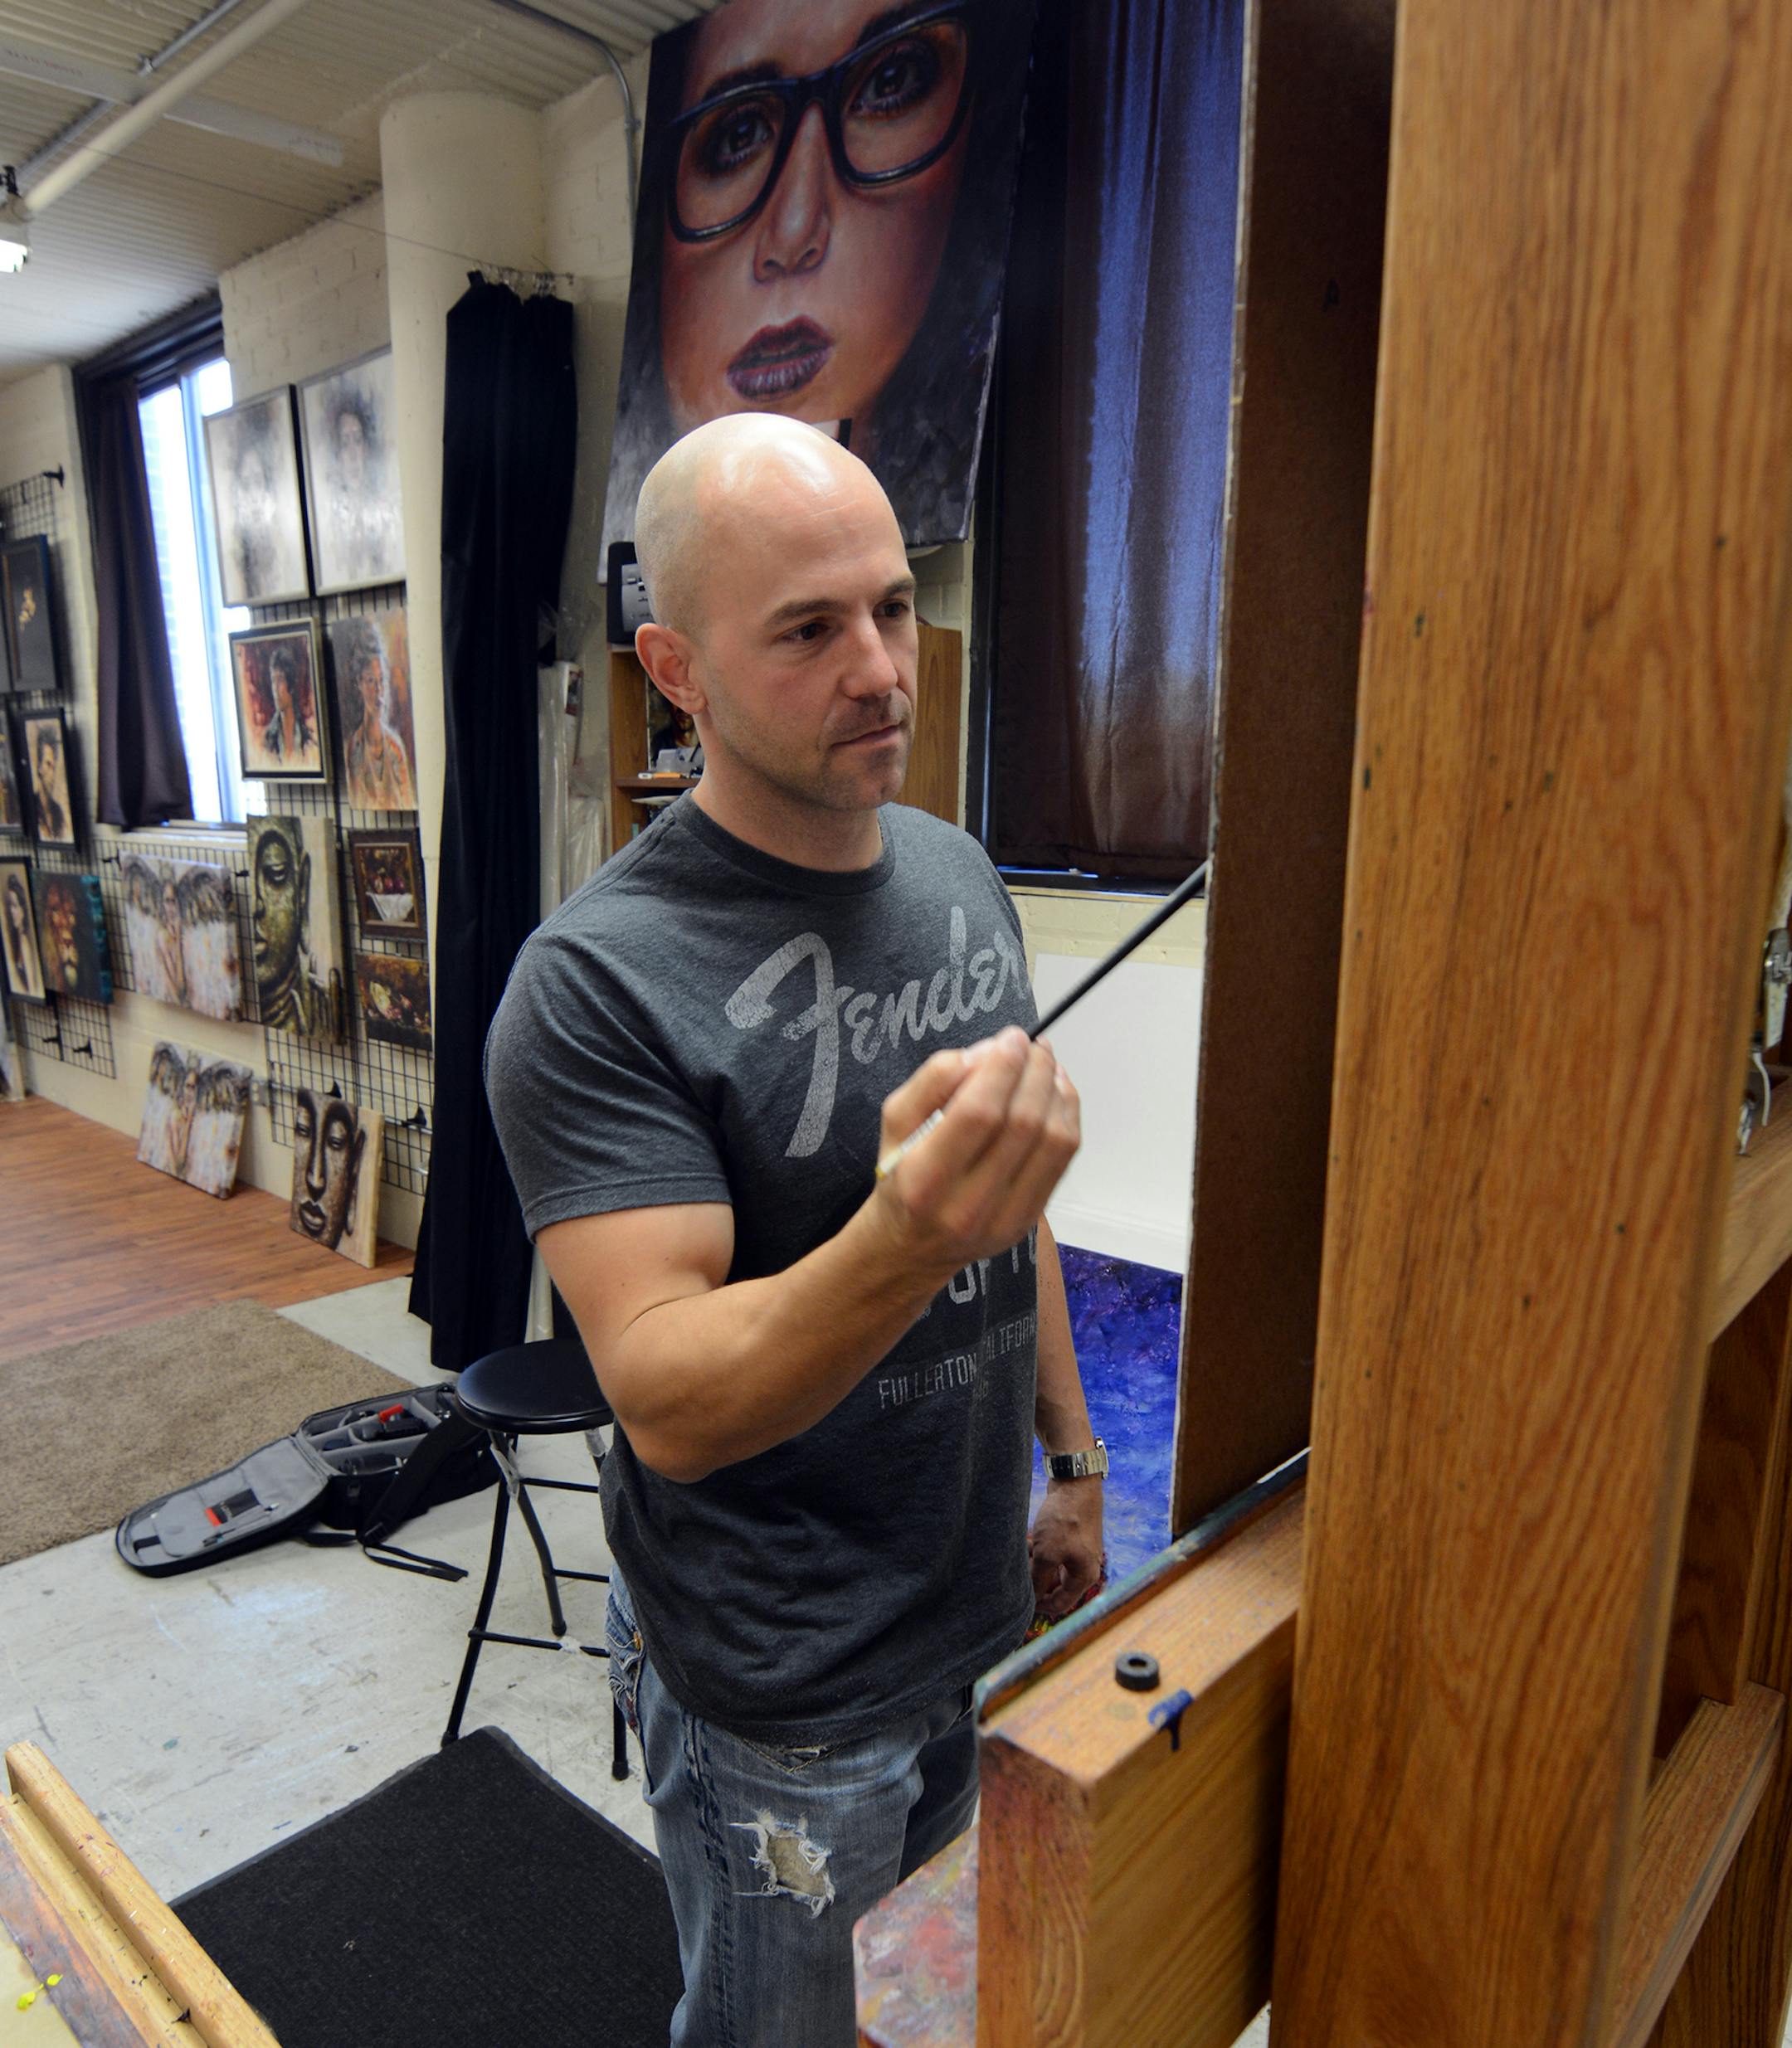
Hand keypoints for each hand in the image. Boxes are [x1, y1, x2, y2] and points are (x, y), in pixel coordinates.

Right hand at [872, 1028, 1080, 1278]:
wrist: (911, 1249)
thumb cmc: (900, 1177)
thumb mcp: (894, 1123)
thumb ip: (931, 1081)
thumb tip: (985, 1053)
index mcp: (925, 1179)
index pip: (979, 1113)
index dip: (1003, 1067)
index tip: (1010, 1037)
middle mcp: (968, 1205)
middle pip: (1023, 1123)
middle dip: (1034, 1071)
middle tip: (1031, 1044)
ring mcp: (1006, 1217)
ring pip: (1053, 1140)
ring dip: (1056, 1090)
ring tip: (1044, 1063)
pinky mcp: (1030, 1219)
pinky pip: (1063, 1158)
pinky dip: (1067, 1115)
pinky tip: (1055, 1092)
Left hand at [1028, 1480, 1104, 1618]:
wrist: (1075, 1483)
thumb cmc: (1064, 1520)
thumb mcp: (1047, 1554)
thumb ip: (1038, 1579)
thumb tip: (1030, 1598)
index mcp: (1084, 1576)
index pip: (1061, 1604)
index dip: (1039, 1606)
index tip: (1019, 1602)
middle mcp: (1085, 1566)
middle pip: (1056, 1586)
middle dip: (1036, 1581)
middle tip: (1018, 1574)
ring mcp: (1078, 1551)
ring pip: (1051, 1568)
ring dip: (1035, 1565)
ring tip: (1021, 1555)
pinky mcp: (1071, 1538)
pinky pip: (1052, 1554)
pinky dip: (1039, 1552)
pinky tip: (1028, 1543)